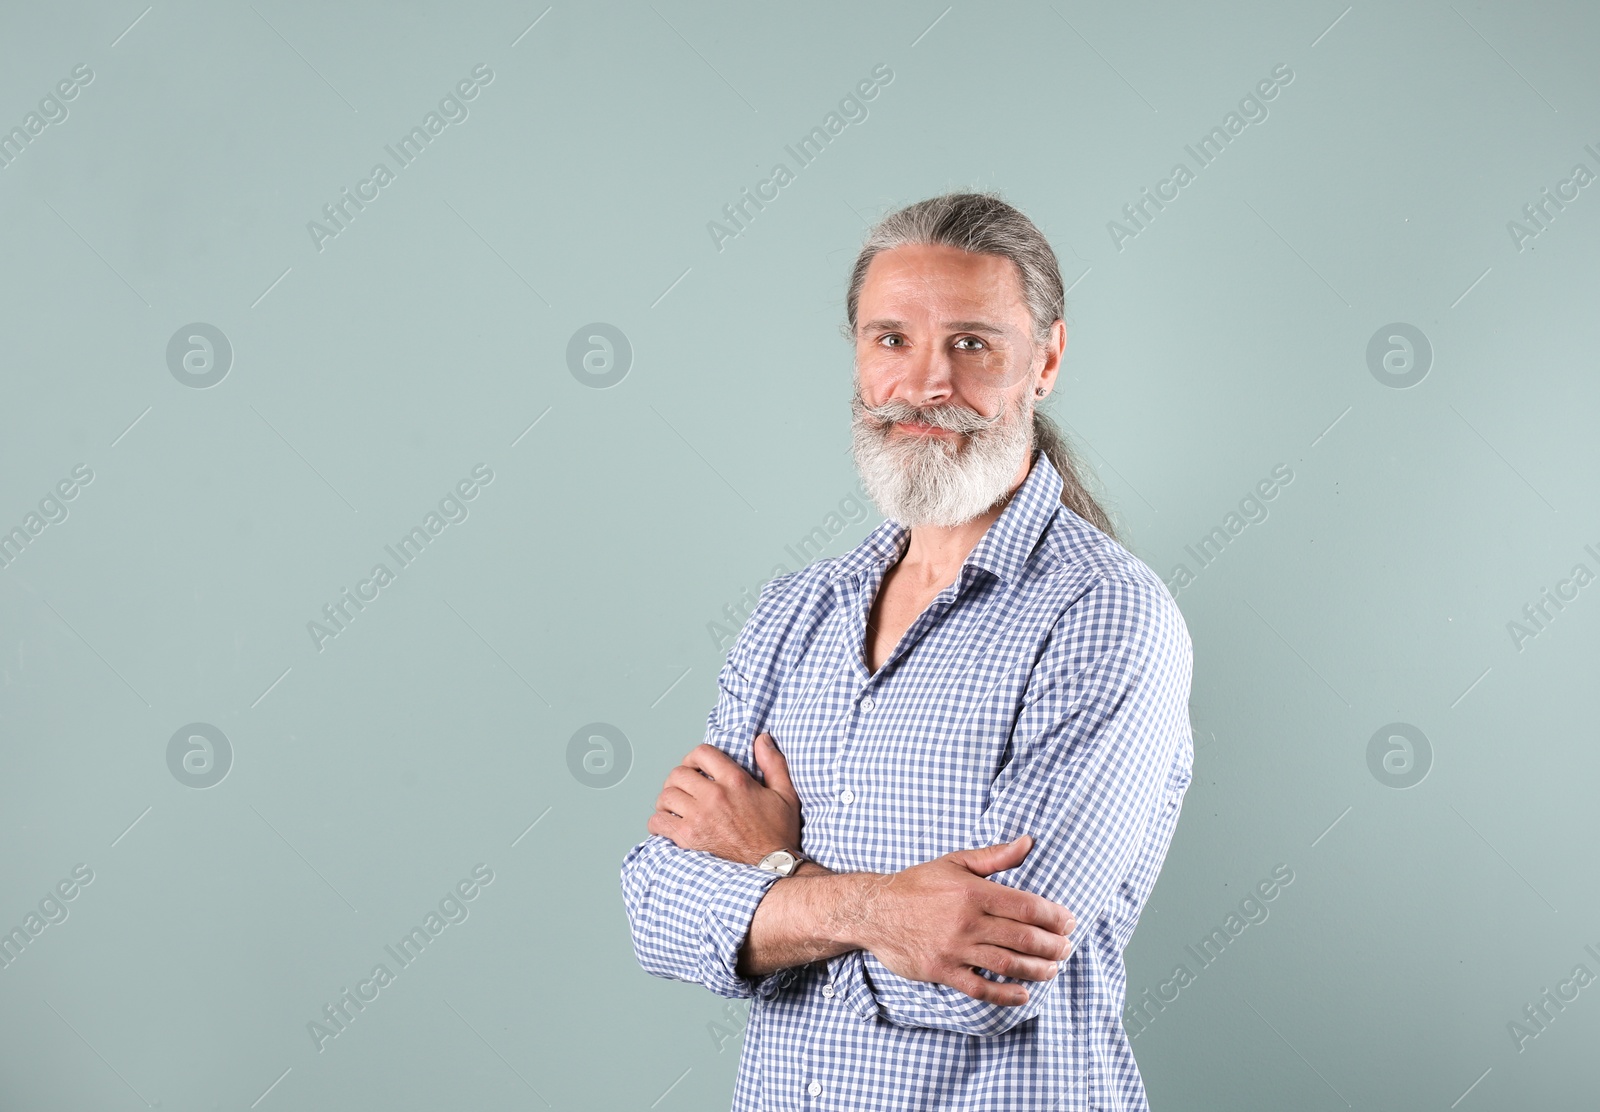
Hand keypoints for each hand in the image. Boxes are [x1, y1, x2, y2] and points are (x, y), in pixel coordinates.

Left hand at [646, 733, 801, 865]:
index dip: (694, 757)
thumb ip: (773, 763)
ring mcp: (699, 818)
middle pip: (678, 774)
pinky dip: (659, 822)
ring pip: (665, 796)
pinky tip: (670, 825)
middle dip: (679, 779)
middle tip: (684, 788)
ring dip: (668, 800)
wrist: (773, 869)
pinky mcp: (689, 839)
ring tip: (676, 806)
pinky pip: (659, 822)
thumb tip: (761, 740)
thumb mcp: (785, 794)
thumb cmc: (778, 834)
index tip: (695, 767)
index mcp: (735, 782)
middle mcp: (714, 797)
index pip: (702, 753)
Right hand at [849, 835, 1074, 1006]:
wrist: (876, 910)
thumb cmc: (918, 884)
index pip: (1025, 905)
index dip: (1053, 916)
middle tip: (1066, 948)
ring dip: (1037, 970)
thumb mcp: (955, 862)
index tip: (1069, 922)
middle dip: (1052, 945)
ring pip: (1007, 964)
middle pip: (1023, 937)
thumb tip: (1028, 842)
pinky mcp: (943, 970)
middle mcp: (967, 921)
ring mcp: (955, 948)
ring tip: (1052, 970)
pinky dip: (1005, 994)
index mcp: (973, 891)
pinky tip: (1023, 994)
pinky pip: (980, 987)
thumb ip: (994, 856)